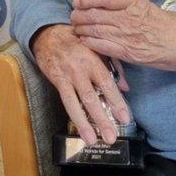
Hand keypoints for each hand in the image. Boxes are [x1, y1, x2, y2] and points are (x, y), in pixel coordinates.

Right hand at [31, 24, 130, 145]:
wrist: (50, 35)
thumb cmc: (78, 42)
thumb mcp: (99, 49)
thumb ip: (115, 66)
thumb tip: (125, 88)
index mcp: (94, 60)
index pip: (108, 84)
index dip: (116, 102)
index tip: (124, 118)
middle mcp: (81, 69)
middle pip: (93, 97)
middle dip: (102, 119)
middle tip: (111, 136)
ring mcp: (67, 76)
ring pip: (77, 103)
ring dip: (86, 123)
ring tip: (94, 140)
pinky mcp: (57, 81)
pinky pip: (66, 102)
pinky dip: (75, 117)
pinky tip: (82, 130)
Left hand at [70, 0, 175, 74]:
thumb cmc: (166, 23)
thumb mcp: (146, 5)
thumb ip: (124, 1)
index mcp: (134, 3)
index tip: (78, 0)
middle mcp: (128, 18)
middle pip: (95, 14)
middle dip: (79, 15)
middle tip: (73, 15)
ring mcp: (127, 36)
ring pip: (95, 30)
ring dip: (81, 28)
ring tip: (76, 27)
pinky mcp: (127, 53)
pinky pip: (101, 46)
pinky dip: (89, 42)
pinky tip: (83, 40)